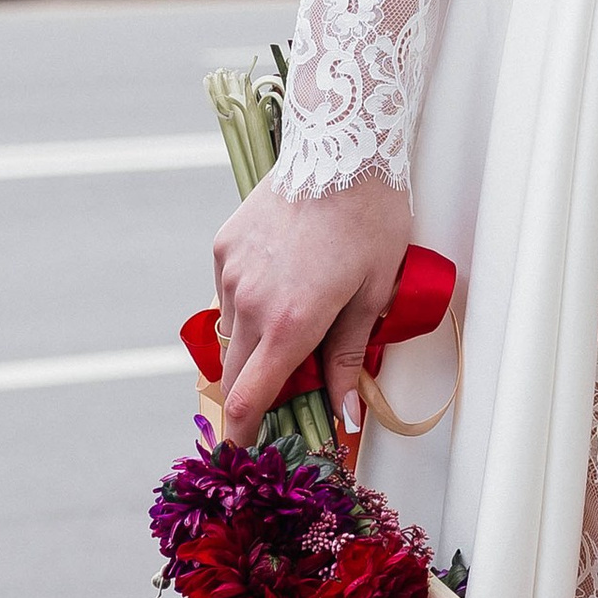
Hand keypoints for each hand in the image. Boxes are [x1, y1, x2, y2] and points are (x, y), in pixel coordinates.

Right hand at [213, 173, 410, 444]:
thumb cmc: (372, 220)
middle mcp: (251, 303)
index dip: (243, 433)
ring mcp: (231, 273)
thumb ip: (351, 358)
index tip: (244, 450)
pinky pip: (229, 292)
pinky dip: (248, 301)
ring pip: (232, 332)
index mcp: (291, 323)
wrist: (343, 147)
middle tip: (286, 387)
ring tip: (298, 315)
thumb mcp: (374, 294)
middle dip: (253, 391)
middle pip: (235, 374)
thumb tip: (344, 415)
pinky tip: (283, 277)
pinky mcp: (224, 246)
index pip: (249, 400)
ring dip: (255, 341)